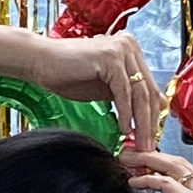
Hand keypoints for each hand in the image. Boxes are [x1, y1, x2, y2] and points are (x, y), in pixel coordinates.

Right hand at [0, 11, 161, 142]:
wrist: (40, 61)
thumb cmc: (68, 74)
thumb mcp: (104, 88)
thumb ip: (125, 97)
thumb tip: (146, 117)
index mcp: (130, 50)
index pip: (149, 87)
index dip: (153, 115)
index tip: (150, 138)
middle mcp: (129, 45)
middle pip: (148, 91)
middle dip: (150, 123)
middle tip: (149, 147)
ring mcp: (121, 50)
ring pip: (139, 93)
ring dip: (141, 123)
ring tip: (139, 144)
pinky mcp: (110, 57)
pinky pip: (123, 91)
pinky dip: (125, 113)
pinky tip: (124, 130)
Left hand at [126, 149, 192, 192]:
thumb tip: (160, 181)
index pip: (190, 170)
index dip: (165, 162)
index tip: (145, 159)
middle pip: (182, 163)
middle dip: (153, 156)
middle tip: (131, 155)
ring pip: (173, 168)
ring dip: (147, 162)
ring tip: (128, 162)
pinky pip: (163, 182)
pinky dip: (146, 180)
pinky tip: (134, 183)